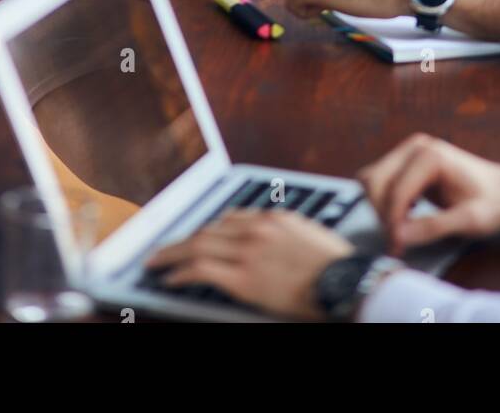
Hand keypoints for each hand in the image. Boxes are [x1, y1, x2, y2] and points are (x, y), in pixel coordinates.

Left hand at [145, 209, 352, 319]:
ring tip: (155, 262)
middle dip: (181, 241)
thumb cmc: (335, 265)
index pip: (231, 219)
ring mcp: (248, 252)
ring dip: (172, 254)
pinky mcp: (244, 278)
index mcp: (272, 218)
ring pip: (198, 245)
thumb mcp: (310, 235)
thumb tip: (274, 239)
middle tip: (161, 249)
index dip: (209, 232)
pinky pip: (203, 270)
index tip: (198, 238)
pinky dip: (181, 272)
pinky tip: (170, 278)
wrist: (344, 280)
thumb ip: (286, 232)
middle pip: (208, 230)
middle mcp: (256, 229)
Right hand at [359, 134, 499, 252]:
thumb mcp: (468, 221)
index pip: (395, 191)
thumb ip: (432, 227)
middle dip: (381, 213)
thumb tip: (397, 236)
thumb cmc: (493, 205)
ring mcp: (411, 151)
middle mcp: (416, 147)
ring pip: (374, 179)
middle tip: (396, 242)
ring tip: (399, 232)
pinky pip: (383, 180)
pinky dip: (385, 201)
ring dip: (380, 207)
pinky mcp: (409, 161)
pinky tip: (405, 217)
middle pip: (375, 180)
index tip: (396, 248)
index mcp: (430, 156)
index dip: (392, 222)